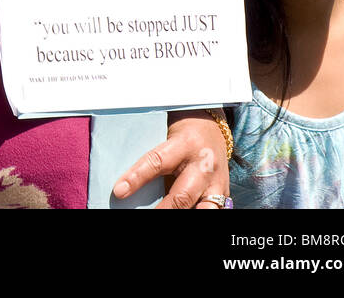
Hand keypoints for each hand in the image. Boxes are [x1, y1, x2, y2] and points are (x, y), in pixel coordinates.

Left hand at [113, 110, 228, 208]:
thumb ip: (155, 161)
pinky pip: (213, 211)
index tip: (119, 191)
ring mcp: (217, 182)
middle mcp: (203, 165)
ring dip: (183, 214)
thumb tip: (127, 186)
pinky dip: (196, 213)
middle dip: (163, 210)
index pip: (157, 162)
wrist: (211, 128)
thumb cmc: (181, 135)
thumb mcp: (166, 139)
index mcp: (185, 144)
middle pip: (182, 195)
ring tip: (162, 214)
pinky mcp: (223, 194)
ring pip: (204, 209)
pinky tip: (184, 213)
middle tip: (142, 215)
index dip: (137, 178)